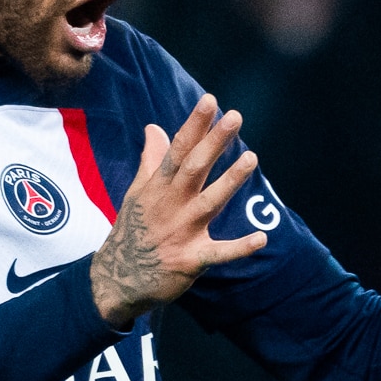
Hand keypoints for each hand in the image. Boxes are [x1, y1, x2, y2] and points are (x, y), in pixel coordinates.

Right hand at [90, 95, 267, 326]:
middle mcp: (170, 205)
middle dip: (213, 142)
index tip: (210, 101)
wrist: (118, 280)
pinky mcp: (190, 260)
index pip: (178, 150)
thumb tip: (154, 128)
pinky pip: (218, 253)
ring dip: (230, 181)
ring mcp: (181, 232)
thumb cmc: (133, 232)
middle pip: (194, 168)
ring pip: (209, 202)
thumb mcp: (137, 193)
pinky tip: (262, 238)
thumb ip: (151, 160)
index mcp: (158, 187)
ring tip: (252, 158)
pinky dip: (239, 247)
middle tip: (234, 116)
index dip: (194, 125)